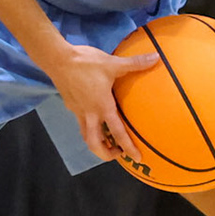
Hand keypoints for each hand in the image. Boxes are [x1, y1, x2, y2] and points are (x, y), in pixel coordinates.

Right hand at [48, 43, 157, 161]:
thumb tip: (156, 57)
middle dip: (106, 154)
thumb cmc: (86, 63)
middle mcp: (90, 114)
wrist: (58, 60)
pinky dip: (90, 127)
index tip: (137, 158)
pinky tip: (95, 118)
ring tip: (108, 141)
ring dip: (97, 142)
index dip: (128, 147)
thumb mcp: (113, 63)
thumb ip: (135, 63)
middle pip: (95, 144)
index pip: (118, 133)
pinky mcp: (71, 105)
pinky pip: (81, 122)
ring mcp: (78, 111)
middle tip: (118, 153)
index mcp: (103, 107)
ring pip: (86, 135)